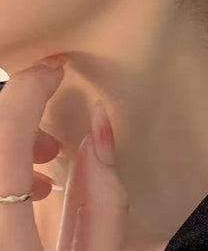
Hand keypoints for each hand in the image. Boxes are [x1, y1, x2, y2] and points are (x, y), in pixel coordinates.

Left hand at [0, 54, 128, 249]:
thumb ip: (103, 194)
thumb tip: (98, 129)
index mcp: (6, 235)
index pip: (6, 134)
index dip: (29, 89)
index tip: (55, 69)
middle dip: (21, 109)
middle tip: (54, 122)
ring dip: (11, 136)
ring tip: (47, 163)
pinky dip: (4, 157)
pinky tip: (27, 186)